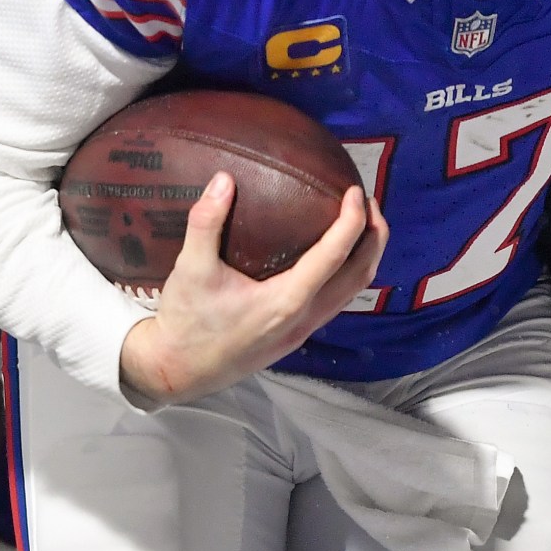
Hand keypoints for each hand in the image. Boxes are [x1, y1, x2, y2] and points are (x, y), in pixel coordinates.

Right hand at [119, 174, 385, 404]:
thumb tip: (223, 179)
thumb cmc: (186, 322)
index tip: (355, 191)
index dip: (352, 220)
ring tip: (360, 225)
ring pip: (351, 293)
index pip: (335, 255)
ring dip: (364, 257)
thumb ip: (205, 222)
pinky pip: (334, 302)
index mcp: (286, 300)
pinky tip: (329, 258)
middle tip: (369, 202)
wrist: (176, 371)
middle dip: (374, 237)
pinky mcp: (293, 337)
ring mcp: (301, 331)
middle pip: (360, 276)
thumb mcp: (190, 269)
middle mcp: (303, 318)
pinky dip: (345, 275)